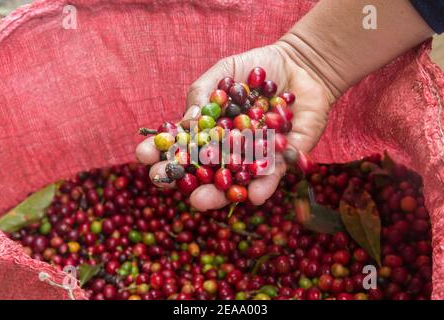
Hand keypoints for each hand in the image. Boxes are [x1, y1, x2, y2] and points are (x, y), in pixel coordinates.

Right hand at [136, 43, 332, 210]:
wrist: (301, 66)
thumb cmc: (257, 68)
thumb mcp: (223, 73)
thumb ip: (202, 93)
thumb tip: (187, 122)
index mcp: (211, 131)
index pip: (182, 145)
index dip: (161, 150)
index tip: (142, 155)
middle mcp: (230, 149)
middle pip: (203, 169)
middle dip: (181, 178)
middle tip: (162, 182)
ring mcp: (254, 157)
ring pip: (234, 180)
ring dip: (217, 193)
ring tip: (200, 201)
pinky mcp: (282, 160)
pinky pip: (272, 177)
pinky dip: (264, 186)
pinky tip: (253, 196)